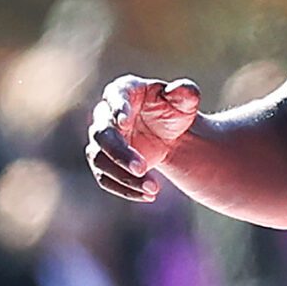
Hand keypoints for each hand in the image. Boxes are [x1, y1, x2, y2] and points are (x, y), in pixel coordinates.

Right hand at [85, 75, 200, 201]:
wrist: (173, 136)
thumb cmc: (176, 111)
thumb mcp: (186, 100)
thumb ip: (185, 93)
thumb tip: (179, 89)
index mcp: (124, 91)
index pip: (114, 96)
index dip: (117, 108)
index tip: (124, 121)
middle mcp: (106, 115)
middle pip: (102, 134)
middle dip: (120, 153)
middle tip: (142, 168)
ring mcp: (102, 141)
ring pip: (100, 160)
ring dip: (123, 176)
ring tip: (153, 188)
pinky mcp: (105, 162)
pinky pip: (106, 178)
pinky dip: (125, 189)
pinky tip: (148, 196)